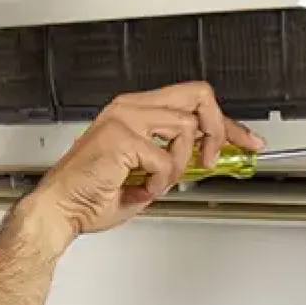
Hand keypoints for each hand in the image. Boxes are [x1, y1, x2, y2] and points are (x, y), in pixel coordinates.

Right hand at [16, 82, 263, 247]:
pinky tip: (140, 188)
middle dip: (220, 128)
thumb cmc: (90, 196)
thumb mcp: (146, 173)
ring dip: (179, 164)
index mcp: (133, 110)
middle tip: (216, 157)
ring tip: (157, 181)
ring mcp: (124, 118)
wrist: (59, 210)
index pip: (191, 101)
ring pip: (186, 128)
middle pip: (198, 94)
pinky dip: (160, 182)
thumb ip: (174, 158)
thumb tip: (207, 157)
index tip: (246, 140)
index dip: (226, 123)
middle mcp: (129, 107)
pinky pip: (167, 160)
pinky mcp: (121, 137)